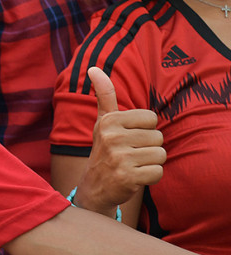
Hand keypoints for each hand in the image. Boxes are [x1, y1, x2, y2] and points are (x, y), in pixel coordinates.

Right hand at [76, 67, 164, 213]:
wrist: (94, 187)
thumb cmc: (105, 150)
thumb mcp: (104, 122)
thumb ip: (104, 95)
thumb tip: (93, 68)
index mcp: (109, 121)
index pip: (151, 118)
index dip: (145, 129)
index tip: (128, 137)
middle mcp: (112, 137)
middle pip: (158, 137)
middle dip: (149, 147)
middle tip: (130, 154)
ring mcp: (118, 158)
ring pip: (160, 154)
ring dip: (150, 162)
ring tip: (132, 165)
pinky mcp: (127, 177)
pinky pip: (158, 172)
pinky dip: (150, 177)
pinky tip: (134, 177)